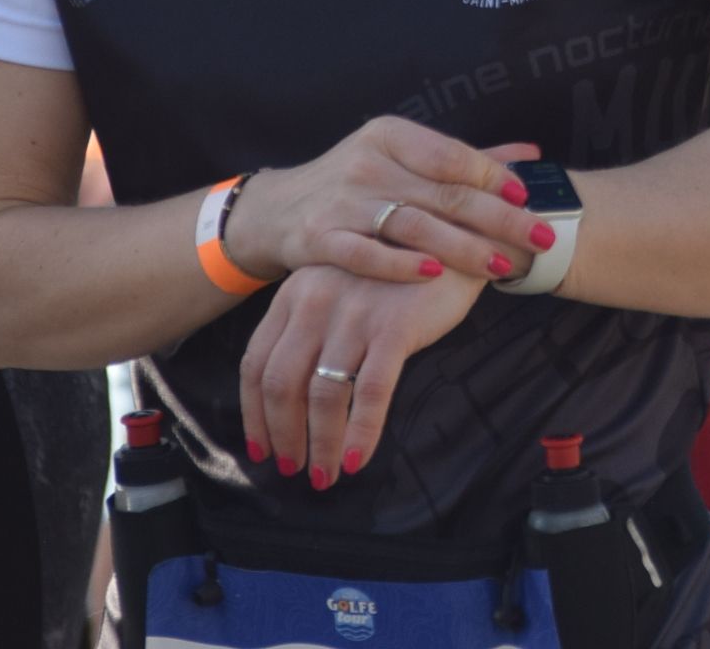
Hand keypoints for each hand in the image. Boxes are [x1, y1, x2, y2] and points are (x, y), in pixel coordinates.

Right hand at [222, 120, 551, 286]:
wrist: (277, 211)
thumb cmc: (357, 184)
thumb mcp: (404, 159)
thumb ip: (467, 160)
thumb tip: (531, 155)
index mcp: (391, 136)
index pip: (453, 155)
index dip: (494, 177)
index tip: (528, 198)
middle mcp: (367, 163)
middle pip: (444, 192)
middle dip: (498, 218)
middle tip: (541, 237)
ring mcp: (340, 201)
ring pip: (412, 224)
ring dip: (461, 246)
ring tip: (501, 263)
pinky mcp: (317, 239)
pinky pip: (364, 253)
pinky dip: (399, 264)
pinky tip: (434, 274)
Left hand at [239, 262, 485, 487]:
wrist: (455, 234)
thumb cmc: (396, 270)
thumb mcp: (340, 287)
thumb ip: (312, 325)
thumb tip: (292, 394)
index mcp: (295, 294)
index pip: (256, 363)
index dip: (254, 413)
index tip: (260, 447)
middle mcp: (315, 302)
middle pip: (282, 384)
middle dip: (283, 435)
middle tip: (292, 469)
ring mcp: (354, 314)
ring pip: (323, 395)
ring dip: (320, 444)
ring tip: (326, 473)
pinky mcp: (394, 326)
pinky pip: (370, 392)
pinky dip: (361, 432)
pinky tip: (358, 459)